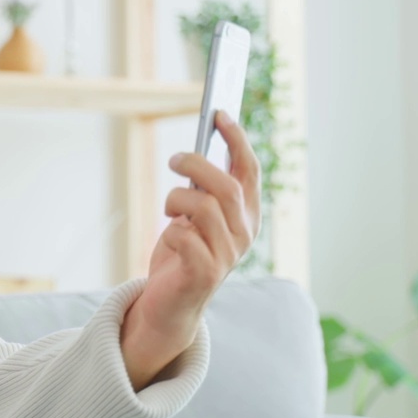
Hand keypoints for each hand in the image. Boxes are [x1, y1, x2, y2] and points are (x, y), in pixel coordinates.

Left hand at [120, 110, 261, 389]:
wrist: (168, 304)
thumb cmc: (181, 253)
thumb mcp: (193, 216)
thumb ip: (201, 190)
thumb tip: (193, 156)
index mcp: (246, 216)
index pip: (249, 171)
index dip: (236, 139)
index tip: (219, 112)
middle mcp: (244, 235)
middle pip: (227, 187)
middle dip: (197, 165)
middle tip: (174, 159)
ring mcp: (227, 257)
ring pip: (205, 208)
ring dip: (177, 200)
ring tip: (168, 208)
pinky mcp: (205, 275)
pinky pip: (186, 237)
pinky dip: (172, 232)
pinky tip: (170, 240)